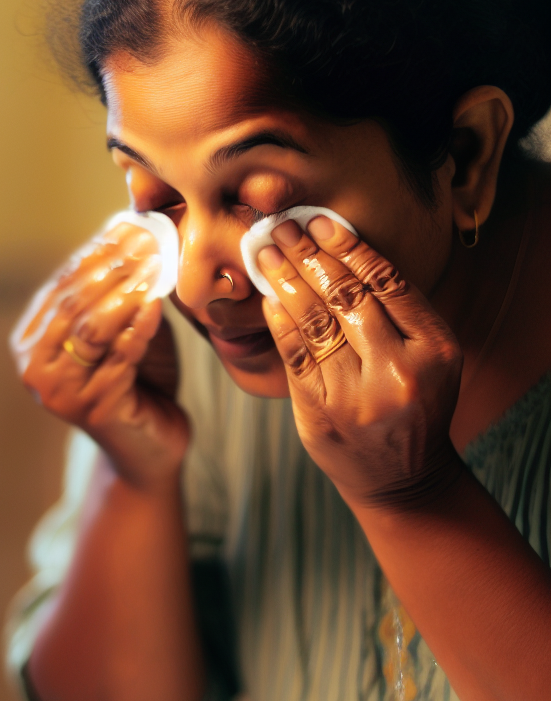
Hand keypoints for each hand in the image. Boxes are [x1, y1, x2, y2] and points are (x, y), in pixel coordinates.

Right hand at [10, 223, 189, 489]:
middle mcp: (36, 369)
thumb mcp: (120, 328)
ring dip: (125, 291)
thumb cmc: (138, 381)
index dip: (93, 254)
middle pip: (72, 304)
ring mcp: (60, 392)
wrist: (151, 446)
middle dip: (110, 267)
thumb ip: (116, 291)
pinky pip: (120, 357)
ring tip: (154, 264)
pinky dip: (140, 327)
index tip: (126, 226)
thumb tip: (131, 227)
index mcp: (32, 343)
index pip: (60, 287)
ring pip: (92, 328)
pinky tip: (157, 303)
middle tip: (144, 239)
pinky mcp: (92, 410)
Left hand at [257, 215, 464, 509]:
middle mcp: (399, 370)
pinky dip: (279, 321)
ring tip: (265, 254)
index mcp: (434, 348)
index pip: (388, 282)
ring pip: (315, 322)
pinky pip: (294, 355)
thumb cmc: (411, 403)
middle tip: (282, 228)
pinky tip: (268, 297)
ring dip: (285, 281)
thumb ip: (395, 313)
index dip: (349, 247)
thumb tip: (336, 252)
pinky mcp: (321, 411)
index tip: (319, 222)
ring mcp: (358, 394)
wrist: (402, 478)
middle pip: (347, 296)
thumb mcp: (427, 357)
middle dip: (308, 255)